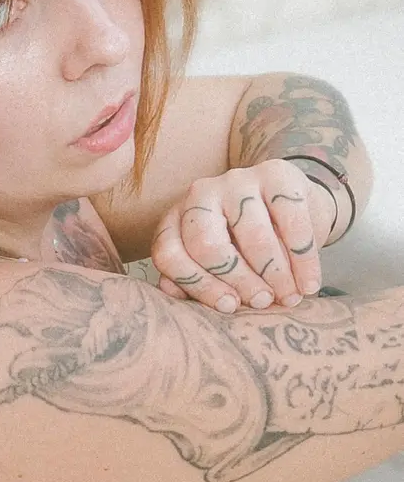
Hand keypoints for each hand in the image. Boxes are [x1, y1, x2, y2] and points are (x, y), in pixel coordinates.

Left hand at [150, 159, 336, 312]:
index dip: (198, 285)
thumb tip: (174, 293)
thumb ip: (196, 281)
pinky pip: (291, 221)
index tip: (230, 307)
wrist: (292, 209)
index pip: (170, 254)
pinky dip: (303, 258)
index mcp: (175, 220)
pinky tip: (309, 283)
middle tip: (262, 302)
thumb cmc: (245, 248)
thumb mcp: (217, 267)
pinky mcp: (276, 174)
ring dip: (275, 273)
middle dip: (238, 280)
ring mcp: (237, 180)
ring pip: (251, 234)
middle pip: (207, 244)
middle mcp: (200, 195)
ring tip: (290, 297)